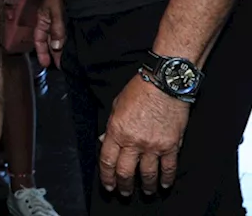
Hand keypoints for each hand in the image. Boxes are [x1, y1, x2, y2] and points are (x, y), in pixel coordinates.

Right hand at [34, 0, 64, 67]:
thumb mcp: (56, 11)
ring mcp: (60, 19)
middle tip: (60, 66)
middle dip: (53, 53)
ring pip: (59, 37)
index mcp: (42, 18)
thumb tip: (56, 47)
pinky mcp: (70, 18)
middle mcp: (51, 20)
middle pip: (49, 40)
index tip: (46, 64)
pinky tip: (74, 46)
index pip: (39, 38)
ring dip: (62, 48)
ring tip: (68, 59)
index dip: (41, 51)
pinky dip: (69, 40)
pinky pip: (67, 32)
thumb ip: (56, 29)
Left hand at [100, 74, 189, 196]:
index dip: (106, 176)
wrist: (164, 83)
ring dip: (146, 186)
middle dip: (123, 186)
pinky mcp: (171, 146)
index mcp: (116, 131)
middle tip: (124, 192)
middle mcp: (133, 141)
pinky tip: (165, 185)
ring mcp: (153, 145)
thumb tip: (103, 141)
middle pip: (125, 172)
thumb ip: (110, 126)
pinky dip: (166, 178)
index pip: (107, 160)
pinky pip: (169, 167)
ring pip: (147, 174)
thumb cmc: (139, 90)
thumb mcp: (116, 106)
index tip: (108, 185)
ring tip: (146, 192)